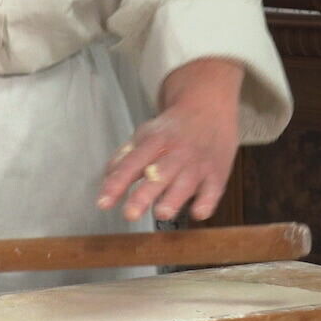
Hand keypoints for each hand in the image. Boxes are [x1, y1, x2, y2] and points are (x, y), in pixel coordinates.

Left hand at [98, 59, 243, 222]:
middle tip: (130, 214)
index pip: (132, 164)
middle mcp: (176, 152)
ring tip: (161, 213)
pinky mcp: (217, 174)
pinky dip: (206, 202)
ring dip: (174, 199)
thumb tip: (106, 180)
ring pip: (185, 183)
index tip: (103, 203)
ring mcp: (198, 164)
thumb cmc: (173, 128)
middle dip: (144, 195)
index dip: (117, 183)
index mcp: (154, 141)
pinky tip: (197, 212)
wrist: (209, 106)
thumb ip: (125, 158)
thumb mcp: (146, 135)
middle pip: (159, 174)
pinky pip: (213, 191)